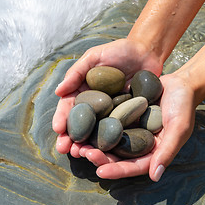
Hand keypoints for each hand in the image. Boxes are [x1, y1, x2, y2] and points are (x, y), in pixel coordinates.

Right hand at [52, 38, 162, 156]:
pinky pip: (117, 131)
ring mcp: (111, 112)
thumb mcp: (95, 57)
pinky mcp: (127, 116)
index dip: (62, 118)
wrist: (147, 52)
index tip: (57, 130)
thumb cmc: (119, 50)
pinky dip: (110, 142)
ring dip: (86, 144)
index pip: (69, 106)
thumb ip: (77, 72)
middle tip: (64, 149)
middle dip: (70, 137)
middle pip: (81, 123)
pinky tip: (104, 151)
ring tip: (79, 154)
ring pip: (96, 131)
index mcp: (84, 90)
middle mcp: (95, 104)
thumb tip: (58, 92)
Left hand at [78, 73, 195, 181]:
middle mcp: (138, 143)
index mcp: (152, 152)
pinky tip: (81, 122)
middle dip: (99, 157)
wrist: (180, 83)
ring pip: (108, 141)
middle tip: (82, 153)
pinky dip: (95, 124)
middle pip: (116, 156)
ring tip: (77, 143)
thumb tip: (154, 176)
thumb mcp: (178, 128)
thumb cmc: (183, 106)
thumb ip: (167, 151)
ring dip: (92, 143)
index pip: (133, 166)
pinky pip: (107, 122)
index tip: (100, 172)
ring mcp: (129, 129)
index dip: (117, 171)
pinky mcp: (122, 115)